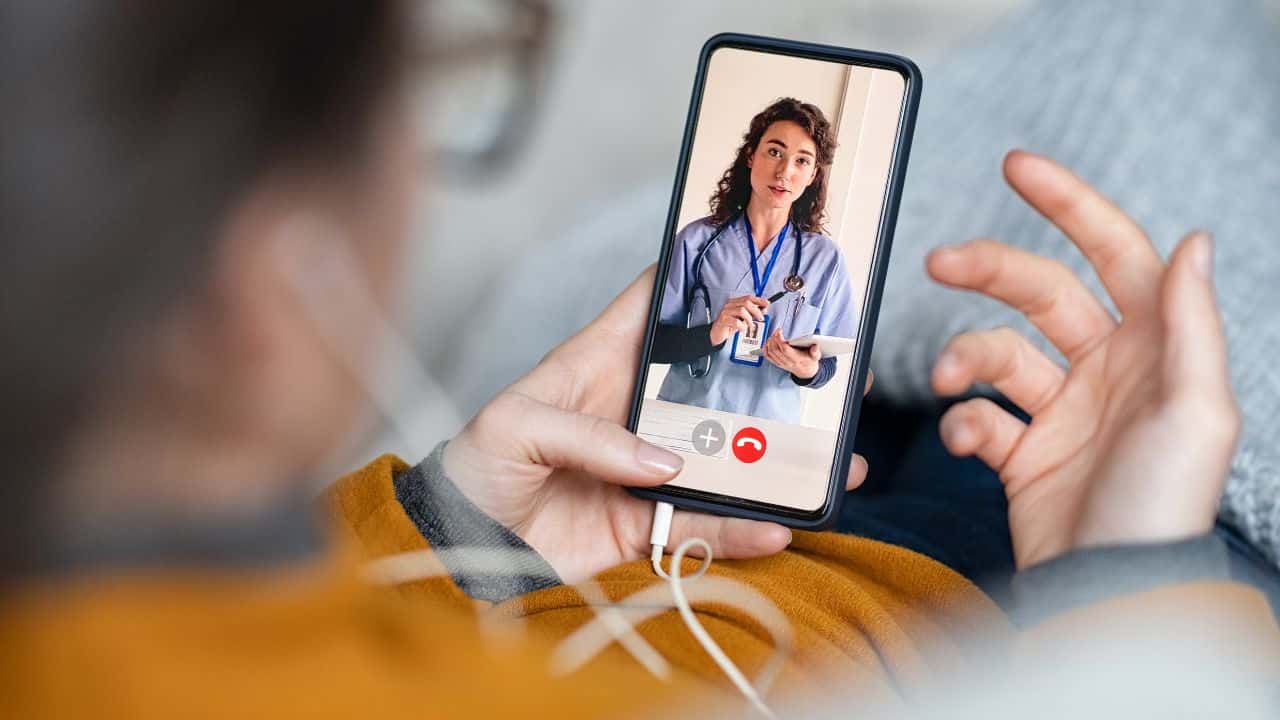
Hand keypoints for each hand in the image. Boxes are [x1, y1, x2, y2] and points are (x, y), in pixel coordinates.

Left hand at [442, 268, 870, 583]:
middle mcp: (635, 409)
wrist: (458, 546)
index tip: (756, 261)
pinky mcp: (646, 522)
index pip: (654, 305)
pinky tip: (779, 527)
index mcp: (599, 362)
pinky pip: (704, 524)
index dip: (699, 278)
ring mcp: (647, 466)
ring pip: (726, 457)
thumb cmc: (476, 468)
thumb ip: (588, 435)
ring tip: (832, 459)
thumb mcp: (514, 426)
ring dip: (776, 460)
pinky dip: (742, 530)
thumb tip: (665, 462)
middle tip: (825, 366)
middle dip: (769, 373)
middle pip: (713, 382)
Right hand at [709, 295, 767, 345]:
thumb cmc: (729, 326)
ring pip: (742, 311)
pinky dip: (742, 326)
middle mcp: (729, 305)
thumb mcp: (743, 319)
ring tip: (749, 325)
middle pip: (746, 303)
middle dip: (756, 311)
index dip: (759, 300)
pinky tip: (742, 329)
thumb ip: (752, 314)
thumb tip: (763, 309)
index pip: (748, 297)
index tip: (766, 303)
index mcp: (734, 302)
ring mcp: (725, 312)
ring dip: (749, 319)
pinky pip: (736, 321)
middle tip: (760, 318)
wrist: (716, 334)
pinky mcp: (723, 320)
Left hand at [763, 328, 820, 378]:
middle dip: (773, 338)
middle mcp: (787, 361)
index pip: (785, 349)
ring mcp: (781, 363)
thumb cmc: (809, 361)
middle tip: (776, 331)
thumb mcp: (815, 356)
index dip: (780, 339)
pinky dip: (765, 349)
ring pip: (770, 352)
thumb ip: (816, 351)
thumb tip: (815, 346)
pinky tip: (768, 343)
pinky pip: (768, 356)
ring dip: (769, 342)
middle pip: (775, 349)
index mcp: (796, 359)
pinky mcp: (777, 363)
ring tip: (773, 335)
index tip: (779, 331)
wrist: (806, 372)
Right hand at [927, 150, 1239, 568]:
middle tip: (939, 261)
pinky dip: (963, 424)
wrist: (1109, 589)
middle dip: (988, 268)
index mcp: (1152, 347)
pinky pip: (979, 417)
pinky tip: (970, 444)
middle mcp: (1106, 370)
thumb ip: (1189, 322)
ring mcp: (1061, 412)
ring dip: (966, 358)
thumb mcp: (1195, 408)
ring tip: (951, 379)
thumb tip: (1195, 240)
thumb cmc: (1162, 503)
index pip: (1113, 252)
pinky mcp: (1022, 454)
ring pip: (997, 354)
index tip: (1018, 167)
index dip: (1070, 205)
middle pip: (1039, 292)